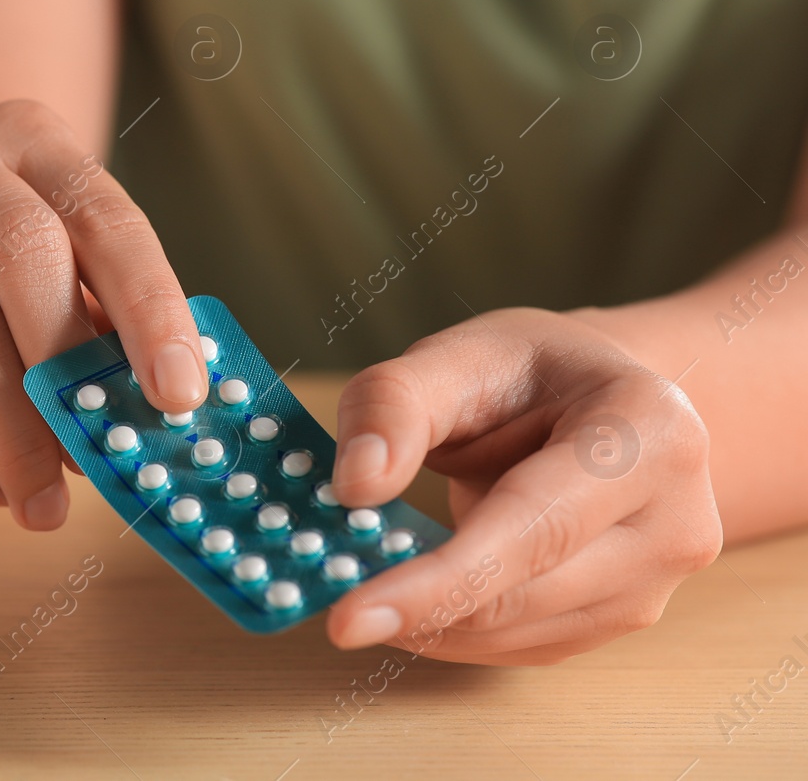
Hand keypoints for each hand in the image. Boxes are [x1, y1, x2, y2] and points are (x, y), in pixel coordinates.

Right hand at [0, 100, 207, 529]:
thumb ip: (108, 326)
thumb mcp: (67, 281)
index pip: (101, 215)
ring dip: (13, 429)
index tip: (181, 392)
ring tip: (46, 498)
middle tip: (102, 456)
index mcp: (29, 139)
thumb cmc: (1, 284)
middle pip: (21, 248)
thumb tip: (165, 408)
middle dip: (68, 364)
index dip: (149, 306)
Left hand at [325, 307, 721, 664]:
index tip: (351, 615)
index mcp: (649, 431)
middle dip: (419, 606)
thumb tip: (354, 485)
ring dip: (432, 622)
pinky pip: (527, 645)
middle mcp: (674, 516)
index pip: (536, 526)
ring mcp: (659, 579)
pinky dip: (456, 630)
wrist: (596, 399)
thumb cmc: (528, 373)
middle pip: (530, 590)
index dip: (441, 579)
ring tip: (362, 582)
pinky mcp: (625, 616)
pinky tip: (411, 599)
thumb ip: (394, 406)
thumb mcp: (457, 356)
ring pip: (524, 632)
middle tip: (326, 603)